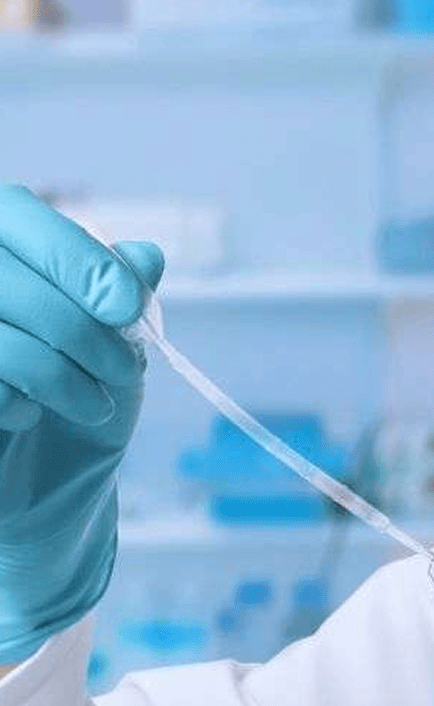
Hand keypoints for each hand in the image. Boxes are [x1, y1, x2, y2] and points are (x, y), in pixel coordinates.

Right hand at [0, 186, 163, 659]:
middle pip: (13, 275)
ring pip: (2, 334)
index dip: (78, 258)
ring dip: (62, 370)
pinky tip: (29, 416)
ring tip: (93, 401)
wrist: (53, 490)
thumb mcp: (116, 344)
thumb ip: (122, 295)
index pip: (22, 215)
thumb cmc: (81, 401)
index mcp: (1, 243)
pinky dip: (20, 400)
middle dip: (83, 327)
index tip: (126, 306)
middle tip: (121, 369)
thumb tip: (146, 256)